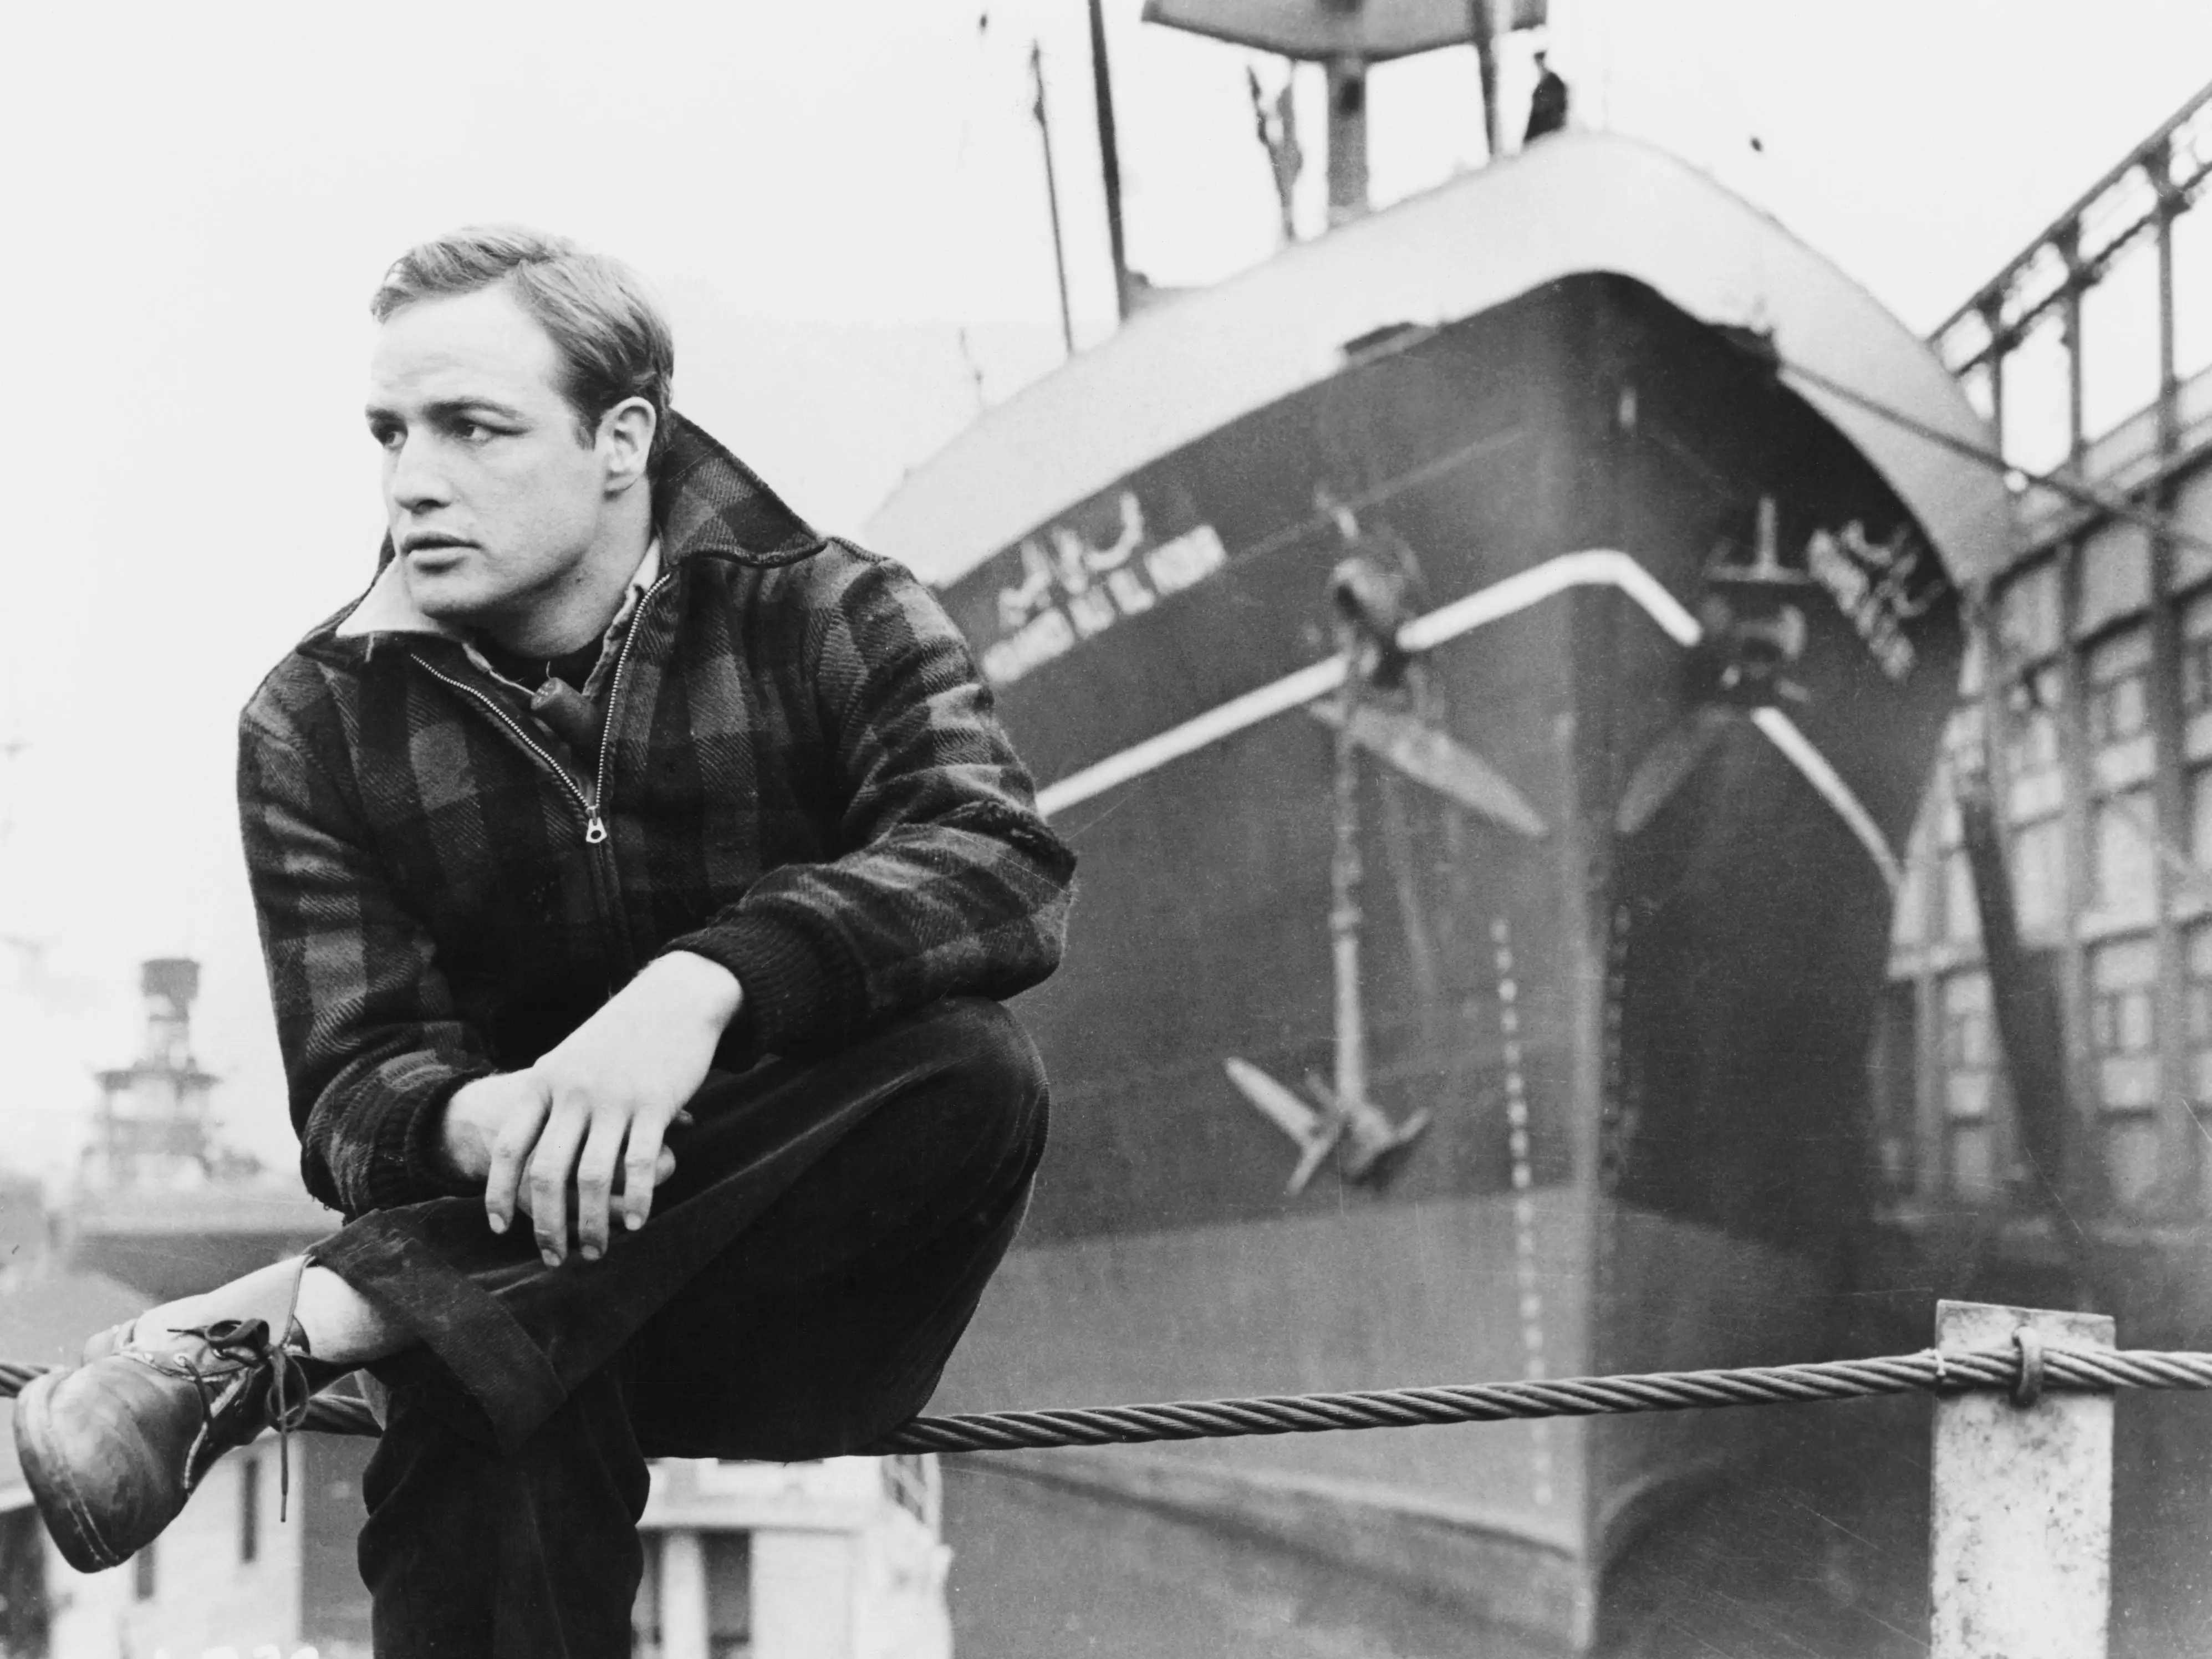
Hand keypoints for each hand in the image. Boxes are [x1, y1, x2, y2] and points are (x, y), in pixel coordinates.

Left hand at [480, 952, 740, 1264]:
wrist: (674, 997)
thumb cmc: (621, 1033)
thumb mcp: (571, 1056)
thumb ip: (548, 1096)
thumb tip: (525, 1142)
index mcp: (544, 1080)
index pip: (509, 1145)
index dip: (497, 1191)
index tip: (499, 1228)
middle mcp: (573, 1091)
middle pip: (547, 1172)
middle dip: (546, 1224)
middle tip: (553, 1257)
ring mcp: (613, 1098)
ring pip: (593, 1177)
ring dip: (592, 1224)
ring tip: (595, 1251)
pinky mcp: (655, 1103)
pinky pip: (640, 1164)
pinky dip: (636, 1201)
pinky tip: (635, 1224)